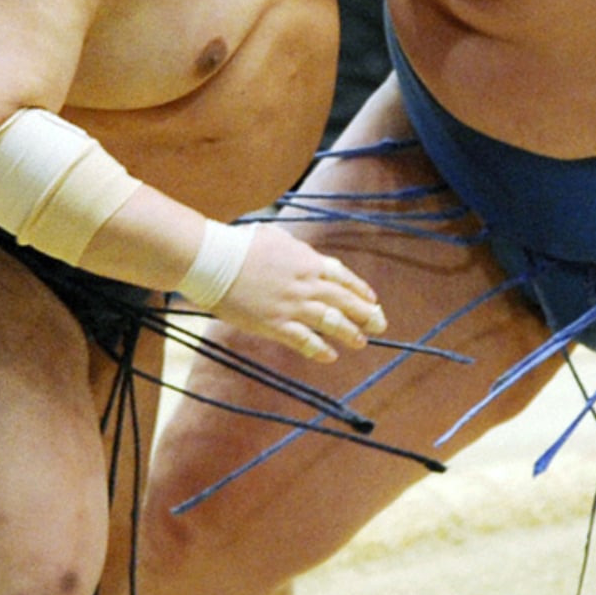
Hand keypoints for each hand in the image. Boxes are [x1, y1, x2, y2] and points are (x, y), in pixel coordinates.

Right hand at [212, 223, 385, 361]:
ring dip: (350, 332)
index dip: (360, 289)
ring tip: (361, 342)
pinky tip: (330, 356)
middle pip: (344, 300)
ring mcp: (291, 305)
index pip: (343, 276)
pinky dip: (320, 349)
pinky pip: (304, 340)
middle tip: (380, 324)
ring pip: (331, 321)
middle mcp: (305, 284)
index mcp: (306, 261)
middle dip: (365, 314)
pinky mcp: (275, 324)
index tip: (372, 300)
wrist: (215, 261)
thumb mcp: (276, 238)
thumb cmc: (239, 246)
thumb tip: (307, 256)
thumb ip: (296, 250)